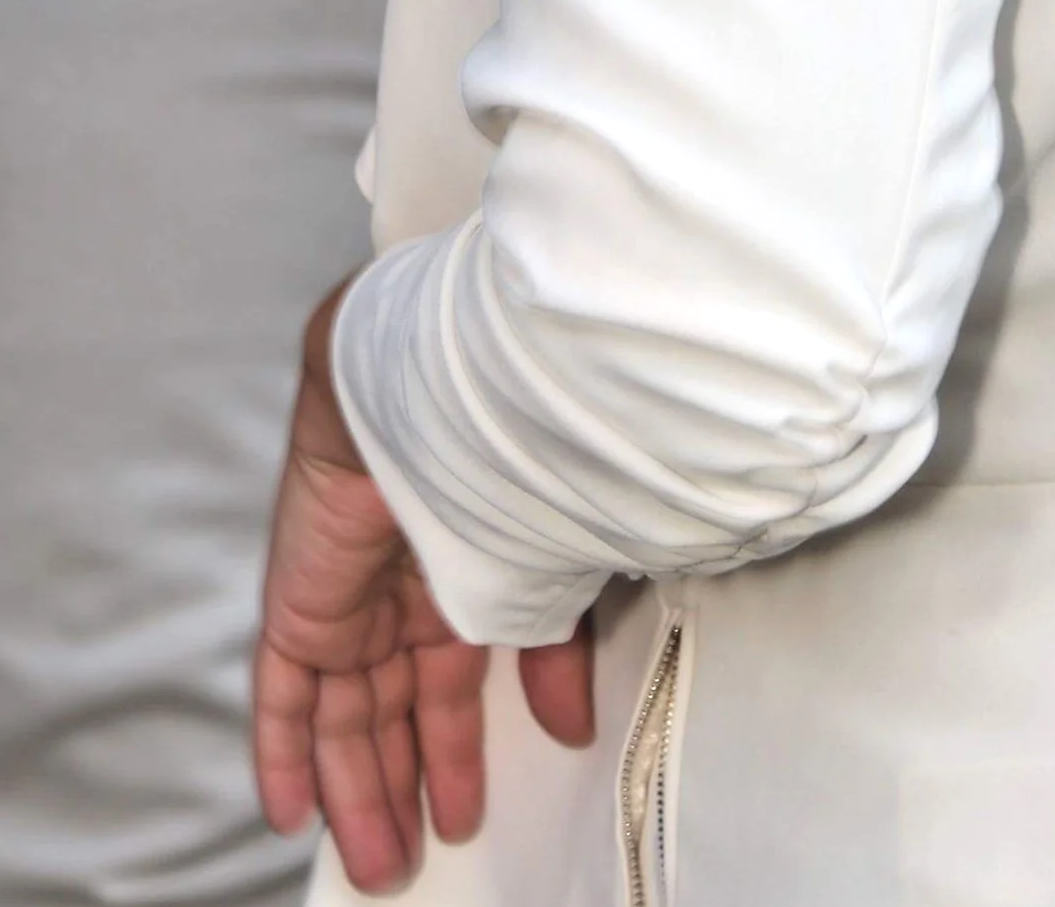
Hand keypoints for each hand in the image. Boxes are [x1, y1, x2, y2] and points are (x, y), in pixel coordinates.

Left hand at [253, 277, 595, 891]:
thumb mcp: (549, 571)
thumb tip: (570, 727)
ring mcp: (347, 604)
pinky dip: (283, 755)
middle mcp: (402, 596)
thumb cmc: (507, 459)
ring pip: (342, 719)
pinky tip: (289, 812)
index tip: (464, 813)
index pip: (452, 685)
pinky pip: (281, 698)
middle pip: (393, 713)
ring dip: (355, 792)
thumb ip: (553, 651)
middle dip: (401, 788)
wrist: (429, 397)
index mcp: (464, 579)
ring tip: (375, 861)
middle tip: (407, 860)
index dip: (457, 752)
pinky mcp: (298, 609)